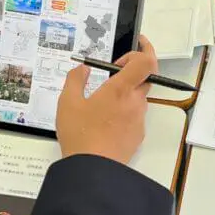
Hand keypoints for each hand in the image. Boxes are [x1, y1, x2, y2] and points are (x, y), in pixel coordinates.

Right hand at [56, 36, 157, 164]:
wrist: (92, 170)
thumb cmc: (80, 135)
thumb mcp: (67, 102)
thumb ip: (75, 79)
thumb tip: (83, 69)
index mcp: (120, 89)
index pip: (147, 61)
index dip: (144, 49)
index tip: (136, 44)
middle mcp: (135, 102)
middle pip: (144, 77)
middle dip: (130, 70)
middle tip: (111, 73)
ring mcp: (139, 120)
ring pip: (137, 97)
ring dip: (125, 93)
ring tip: (100, 102)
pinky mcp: (137, 135)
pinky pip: (134, 115)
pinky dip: (123, 111)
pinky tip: (103, 121)